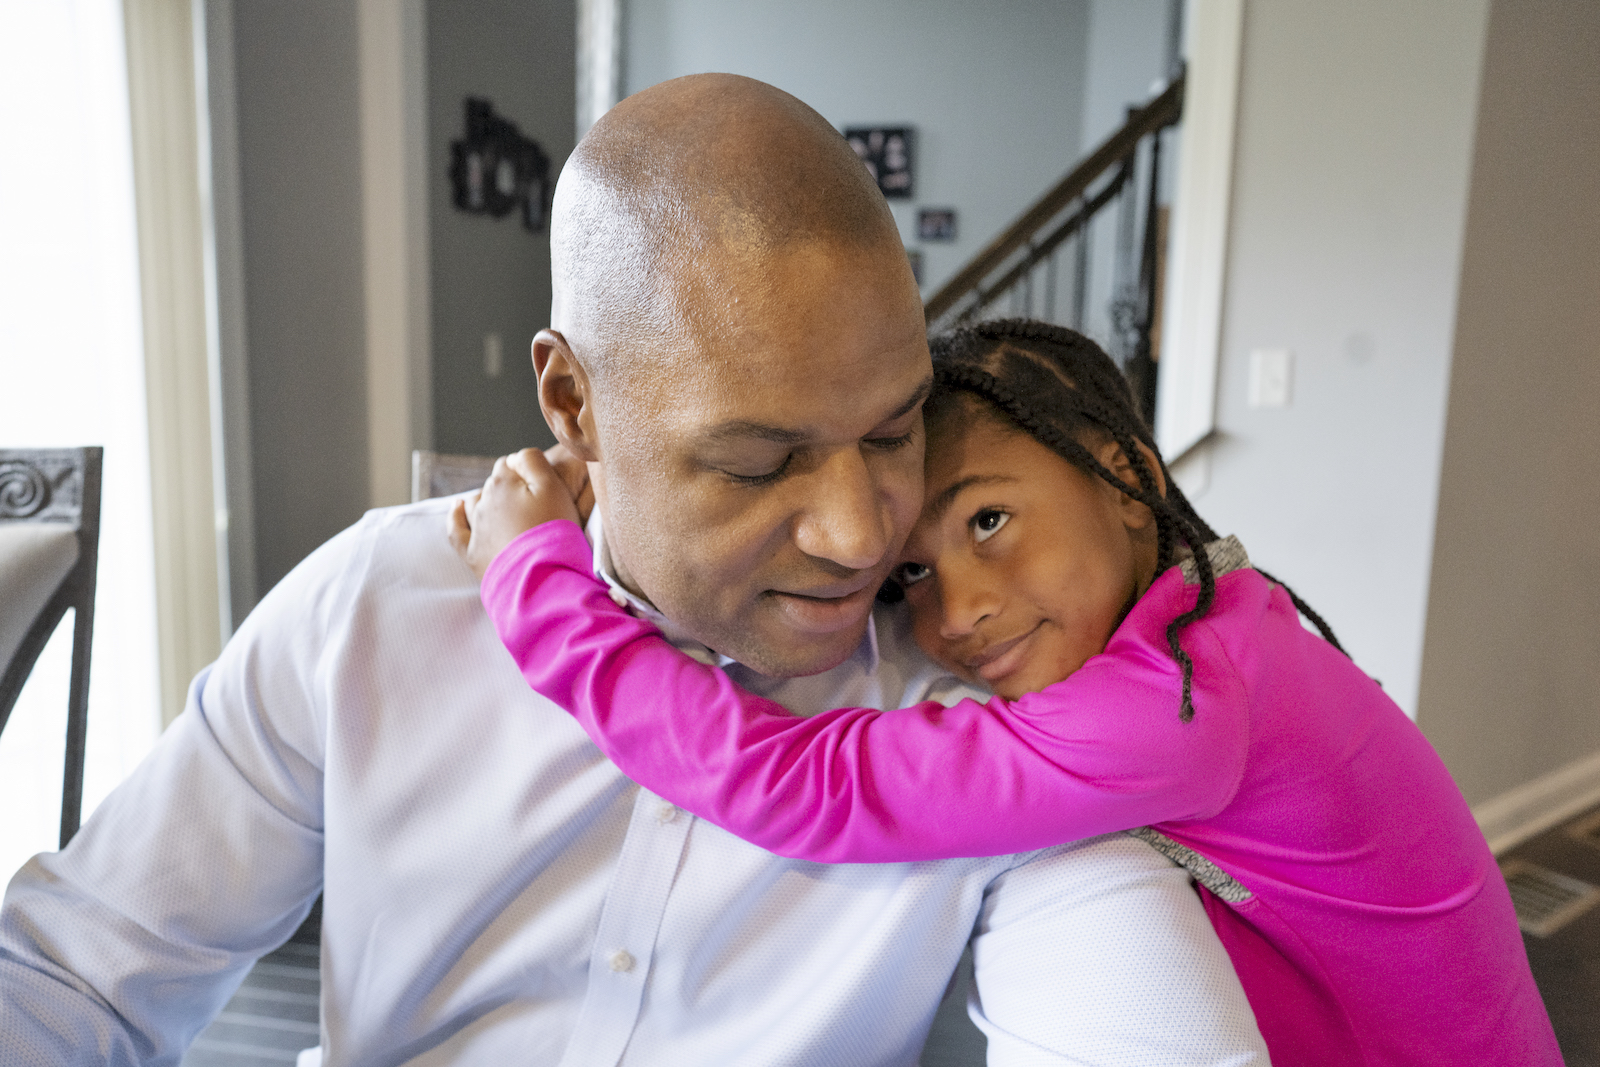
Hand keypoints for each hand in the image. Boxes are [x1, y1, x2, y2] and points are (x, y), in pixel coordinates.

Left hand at [448, 445, 594, 579]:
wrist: (541, 577)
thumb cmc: (553, 531)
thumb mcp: (553, 486)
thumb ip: (532, 461)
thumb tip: (515, 457)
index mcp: (502, 483)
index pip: (510, 464)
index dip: (527, 472)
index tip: (544, 486)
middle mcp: (483, 502)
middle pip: (495, 485)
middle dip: (512, 489)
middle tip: (537, 506)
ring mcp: (476, 529)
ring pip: (477, 503)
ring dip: (490, 502)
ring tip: (511, 512)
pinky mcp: (473, 554)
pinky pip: (457, 529)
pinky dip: (456, 517)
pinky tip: (458, 508)